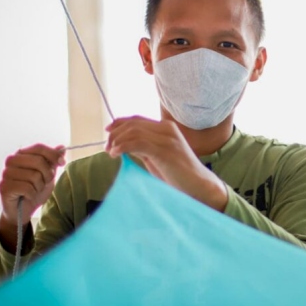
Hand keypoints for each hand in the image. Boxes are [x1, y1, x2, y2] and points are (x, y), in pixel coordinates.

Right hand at [0, 144, 65, 249]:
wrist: (23, 210)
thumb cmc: (35, 190)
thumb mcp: (47, 174)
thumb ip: (52, 161)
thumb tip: (62, 147)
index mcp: (21, 154)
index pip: (39, 147)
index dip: (53, 154)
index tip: (62, 163)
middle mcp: (11, 161)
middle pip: (38, 161)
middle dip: (47, 174)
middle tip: (44, 183)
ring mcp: (6, 173)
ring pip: (34, 175)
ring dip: (39, 186)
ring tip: (34, 190)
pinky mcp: (4, 187)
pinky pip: (27, 188)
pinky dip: (32, 194)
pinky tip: (27, 196)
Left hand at [105, 116, 228, 210]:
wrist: (199, 185)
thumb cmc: (178, 174)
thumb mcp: (158, 156)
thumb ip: (144, 148)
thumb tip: (124, 145)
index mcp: (166, 128)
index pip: (137, 119)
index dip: (119, 123)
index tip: (107, 131)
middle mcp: (167, 129)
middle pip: (133, 124)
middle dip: (115, 134)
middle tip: (106, 147)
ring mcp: (167, 139)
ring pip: (134, 131)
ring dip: (117, 140)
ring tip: (110, 152)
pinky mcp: (165, 150)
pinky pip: (138, 143)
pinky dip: (123, 147)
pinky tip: (116, 153)